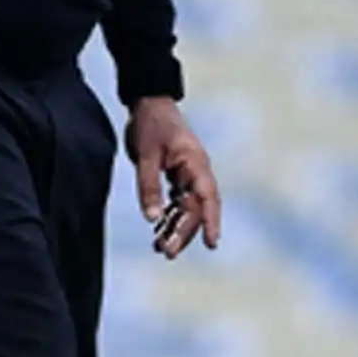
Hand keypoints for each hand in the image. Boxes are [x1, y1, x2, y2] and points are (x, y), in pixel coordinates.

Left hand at [124, 97, 220, 258]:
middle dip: (184, 232)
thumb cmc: (150, 125)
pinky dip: (169, 217)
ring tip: (161, 249)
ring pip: (186, 208)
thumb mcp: (146, 155)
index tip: (212, 243)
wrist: (148, 103)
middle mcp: (196, 171)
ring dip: (176, 228)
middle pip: (195, 208)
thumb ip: (149, 186)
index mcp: (195, 162)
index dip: (211, 221)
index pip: (207, 196)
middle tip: (167, 253)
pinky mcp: (177, 177)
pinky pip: (177, 202)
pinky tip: (158, 233)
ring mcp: (188, 175)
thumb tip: (153, 218)